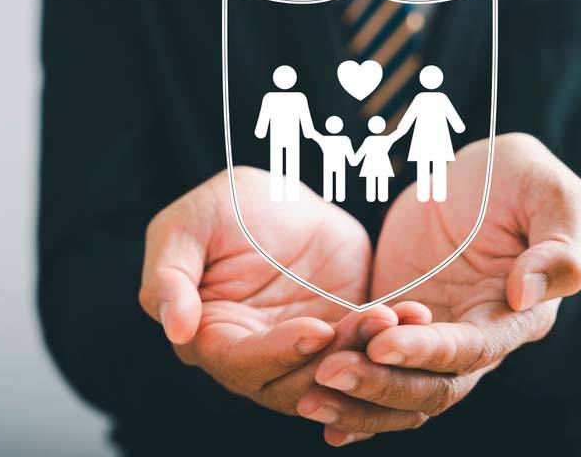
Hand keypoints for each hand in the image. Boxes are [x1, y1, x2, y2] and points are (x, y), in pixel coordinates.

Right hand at [138, 167, 430, 415]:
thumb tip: (174, 329)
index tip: (314, 331)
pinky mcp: (343, 337)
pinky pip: (369, 354)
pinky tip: (412, 314)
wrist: (283, 195)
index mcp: (209, 336)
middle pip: (292, 386)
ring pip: (336, 378)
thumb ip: (169, 276)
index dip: (276, 354)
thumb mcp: (186, 226)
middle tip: (370, 327)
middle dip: (334, 363)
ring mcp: (304, 351)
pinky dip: (392, 341)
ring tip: (394, 317)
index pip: (239, 365)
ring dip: (369, 356)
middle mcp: (256, 356)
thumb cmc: (222, 207)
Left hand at [306, 133, 580, 445]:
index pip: (471, 350)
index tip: (382, 344)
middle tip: (330, 374)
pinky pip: (373, 369)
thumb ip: (557, 246)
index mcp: (516, 315)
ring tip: (309, 397)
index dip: (428, 352)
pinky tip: (312, 406)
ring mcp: (433, 337)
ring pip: (400, 390)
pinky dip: (350, 393)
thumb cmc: (519, 178)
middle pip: (432, 387)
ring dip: (358, 400)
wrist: (472, 174)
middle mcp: (475, 339)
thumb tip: (527, 294)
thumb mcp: (549, 193)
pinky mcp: (396, 326)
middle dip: (381, 385)